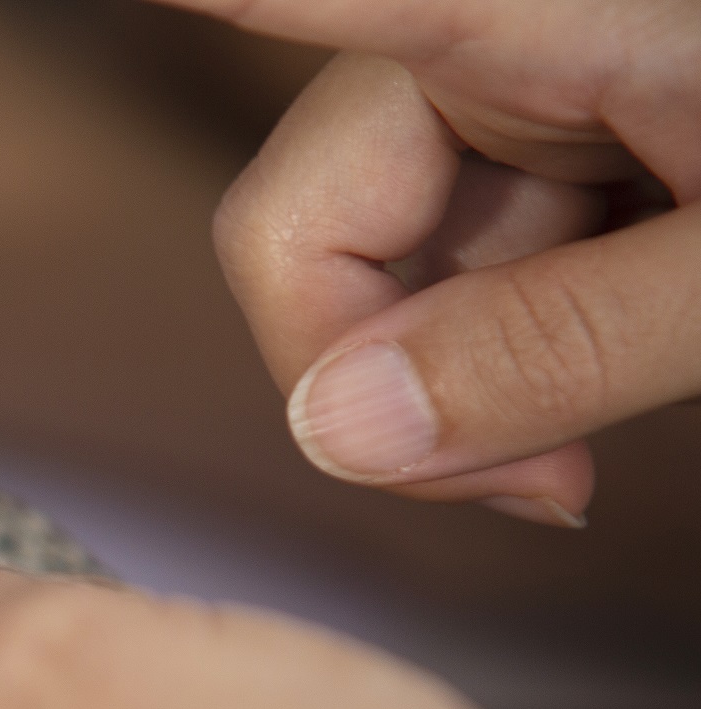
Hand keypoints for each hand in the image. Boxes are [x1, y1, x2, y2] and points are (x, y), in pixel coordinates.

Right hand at [172, 0, 700, 526]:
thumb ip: (557, 344)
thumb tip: (334, 431)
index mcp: (533, 10)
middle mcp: (473, 32)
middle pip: (298, 225)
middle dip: (384, 380)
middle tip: (537, 480)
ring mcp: (485, 81)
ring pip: (358, 268)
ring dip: (454, 374)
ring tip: (592, 425)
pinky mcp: (513, 128)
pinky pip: (429, 261)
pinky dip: (490, 343)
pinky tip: (587, 367)